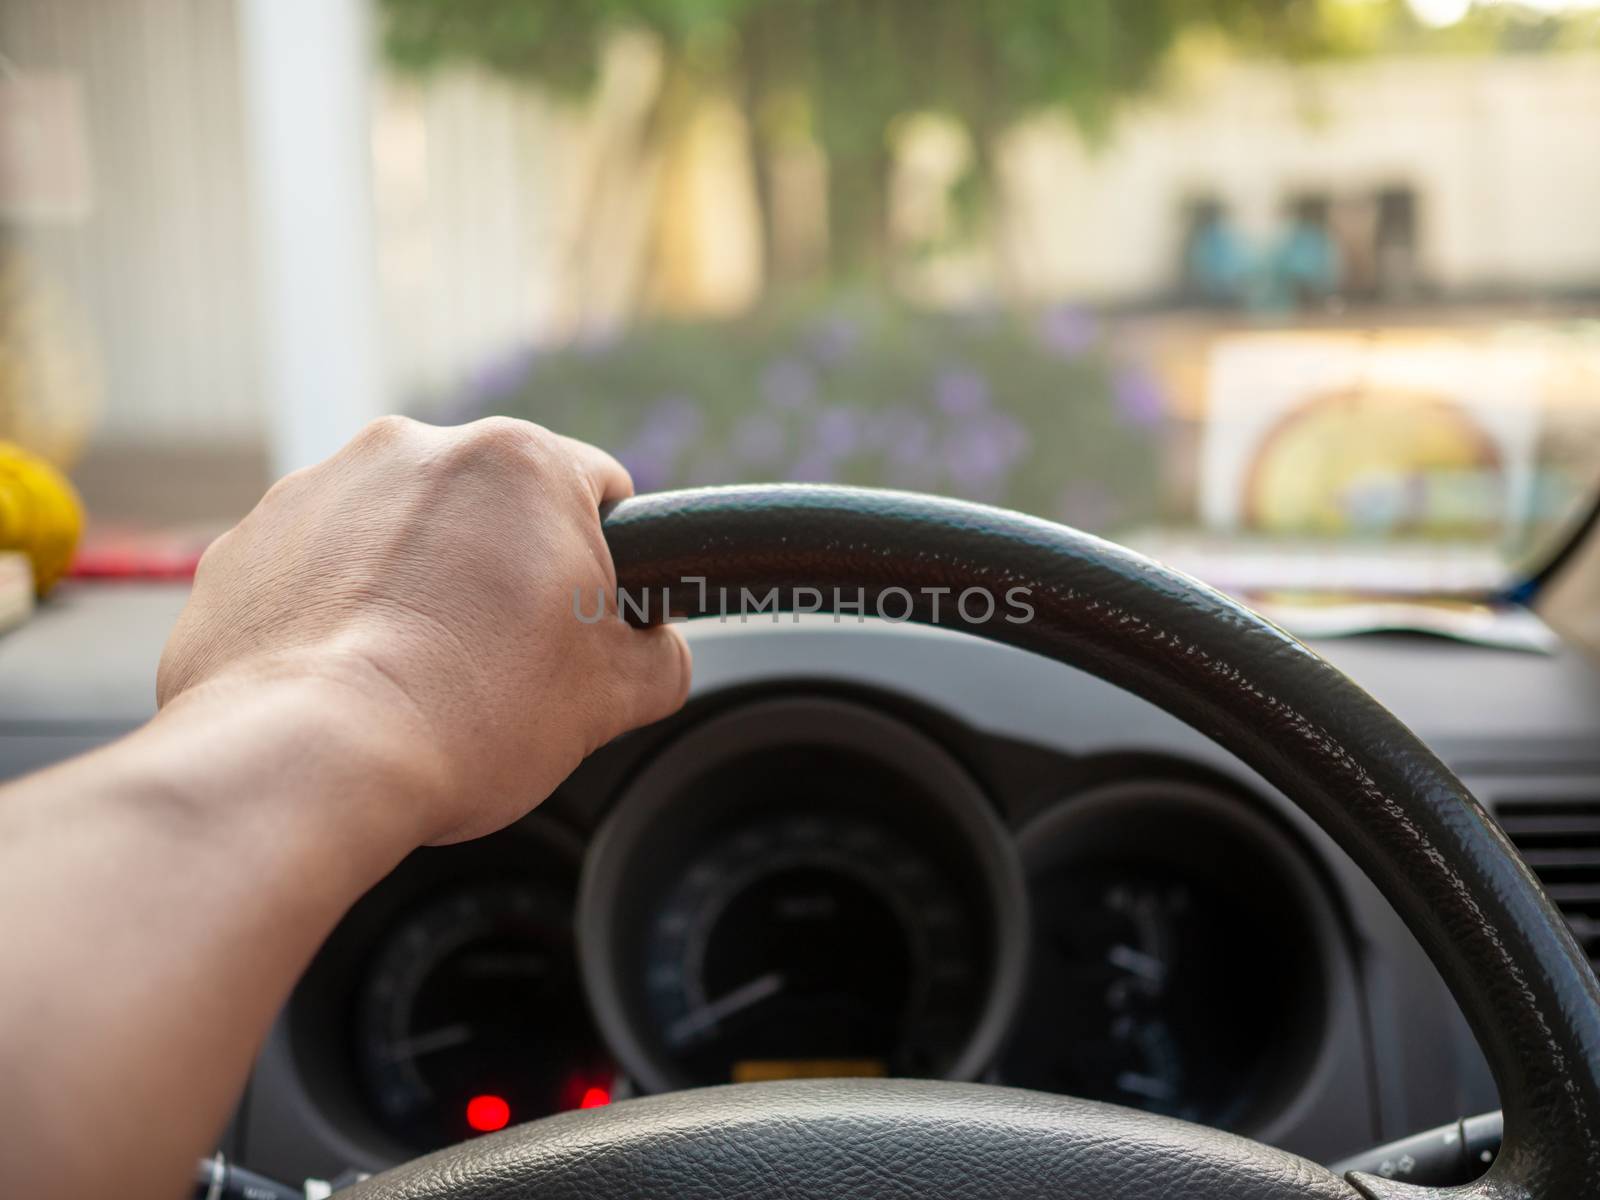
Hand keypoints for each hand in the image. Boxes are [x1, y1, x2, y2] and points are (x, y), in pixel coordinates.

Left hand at [156, 416, 689, 844]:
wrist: (311, 762)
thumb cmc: (471, 717)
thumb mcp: (616, 697)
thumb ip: (660, 654)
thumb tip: (654, 651)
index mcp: (517, 462)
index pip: (598, 489)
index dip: (605, 560)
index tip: (583, 616)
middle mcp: (412, 449)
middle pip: (489, 507)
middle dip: (500, 569)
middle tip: (501, 660)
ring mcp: (317, 490)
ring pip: (398, 532)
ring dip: (415, 584)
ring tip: (417, 676)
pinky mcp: (246, 544)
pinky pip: (316, 569)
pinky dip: (337, 610)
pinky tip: (350, 678)